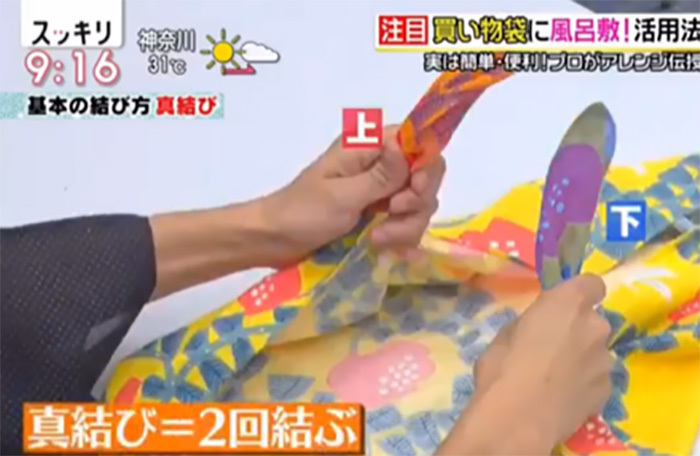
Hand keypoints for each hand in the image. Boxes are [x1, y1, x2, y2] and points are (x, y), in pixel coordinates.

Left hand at [261, 125, 445, 264]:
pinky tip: (382, 245)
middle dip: (416, 201)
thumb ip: (381, 175)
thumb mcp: (343, 195)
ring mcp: (381, 190)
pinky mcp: (380, 214)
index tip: (414, 190)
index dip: (425, 165)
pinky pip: (407, 222)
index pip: (418, 141)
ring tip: (379, 238)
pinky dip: (401, 236)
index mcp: (367, 145)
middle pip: (426, 174)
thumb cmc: (303, 213)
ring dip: (406, 224)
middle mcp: (380, 163)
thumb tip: (407, 144)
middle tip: (392, 213)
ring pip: (420, 203)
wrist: (275, 240)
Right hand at [438, 274, 612, 454]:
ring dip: (580, 358)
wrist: (517, 418)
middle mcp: (595, 326)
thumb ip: (532, 323)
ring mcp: (605, 360)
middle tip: (551, 348)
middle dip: (576, 331)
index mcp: (568, 303)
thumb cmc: (502, 366)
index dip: (580, 292)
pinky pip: (596, 379)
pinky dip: (583, 384)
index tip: (564, 304)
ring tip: (555, 379)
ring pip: (595, 352)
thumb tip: (538, 330)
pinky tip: (562, 397)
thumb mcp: (507, 333)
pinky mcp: (607, 391)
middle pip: (592, 321)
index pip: (592, 283)